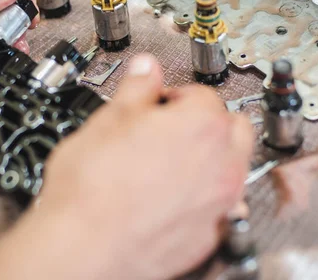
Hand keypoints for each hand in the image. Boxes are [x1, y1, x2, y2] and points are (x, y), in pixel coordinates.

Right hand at [0, 55, 252, 279]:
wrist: (84, 247)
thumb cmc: (91, 189)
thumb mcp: (107, 120)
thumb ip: (136, 89)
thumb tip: (145, 70)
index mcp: (200, 126)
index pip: (203, 95)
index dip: (176, 95)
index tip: (159, 103)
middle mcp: (221, 164)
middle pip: (233, 128)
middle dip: (208, 122)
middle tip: (173, 128)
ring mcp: (220, 203)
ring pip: (232, 169)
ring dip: (212, 159)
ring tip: (173, 164)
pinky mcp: (211, 236)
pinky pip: (221, 207)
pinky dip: (205, 198)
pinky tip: (173, 199)